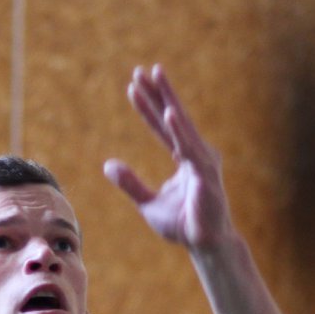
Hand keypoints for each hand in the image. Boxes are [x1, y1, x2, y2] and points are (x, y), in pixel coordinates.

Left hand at [104, 65, 236, 252]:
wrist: (204, 245)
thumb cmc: (183, 225)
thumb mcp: (148, 203)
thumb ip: (130, 183)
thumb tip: (108, 164)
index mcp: (184, 158)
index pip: (162, 127)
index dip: (148, 106)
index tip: (134, 84)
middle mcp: (196, 154)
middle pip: (173, 118)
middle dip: (159, 92)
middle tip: (144, 69)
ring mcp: (203, 162)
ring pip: (181, 126)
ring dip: (167, 100)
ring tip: (155, 78)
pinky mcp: (206, 174)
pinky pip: (190, 149)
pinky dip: (179, 131)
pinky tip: (169, 113)